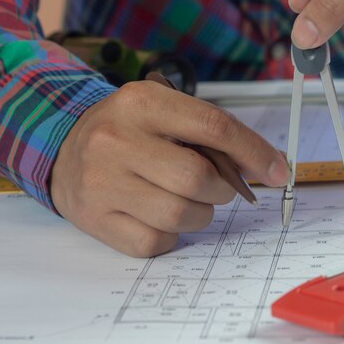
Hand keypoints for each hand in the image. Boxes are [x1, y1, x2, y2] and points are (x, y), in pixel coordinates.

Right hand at [50, 81, 289, 256]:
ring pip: (181, 215)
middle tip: (218, 187)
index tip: (279, 171)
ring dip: (200, 213)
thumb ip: (213, 134)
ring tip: (187, 199)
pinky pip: (157, 241)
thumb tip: (268, 166)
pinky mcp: (96, 220)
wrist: (64, 148)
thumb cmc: (131, 131)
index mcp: (143, 103)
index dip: (254, 152)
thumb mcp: (165, 112)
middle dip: (222, 189)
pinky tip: (160, 215)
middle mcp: (117, 140)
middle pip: (198, 178)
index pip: (214, 126)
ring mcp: (102, 182)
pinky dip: (172, 233)